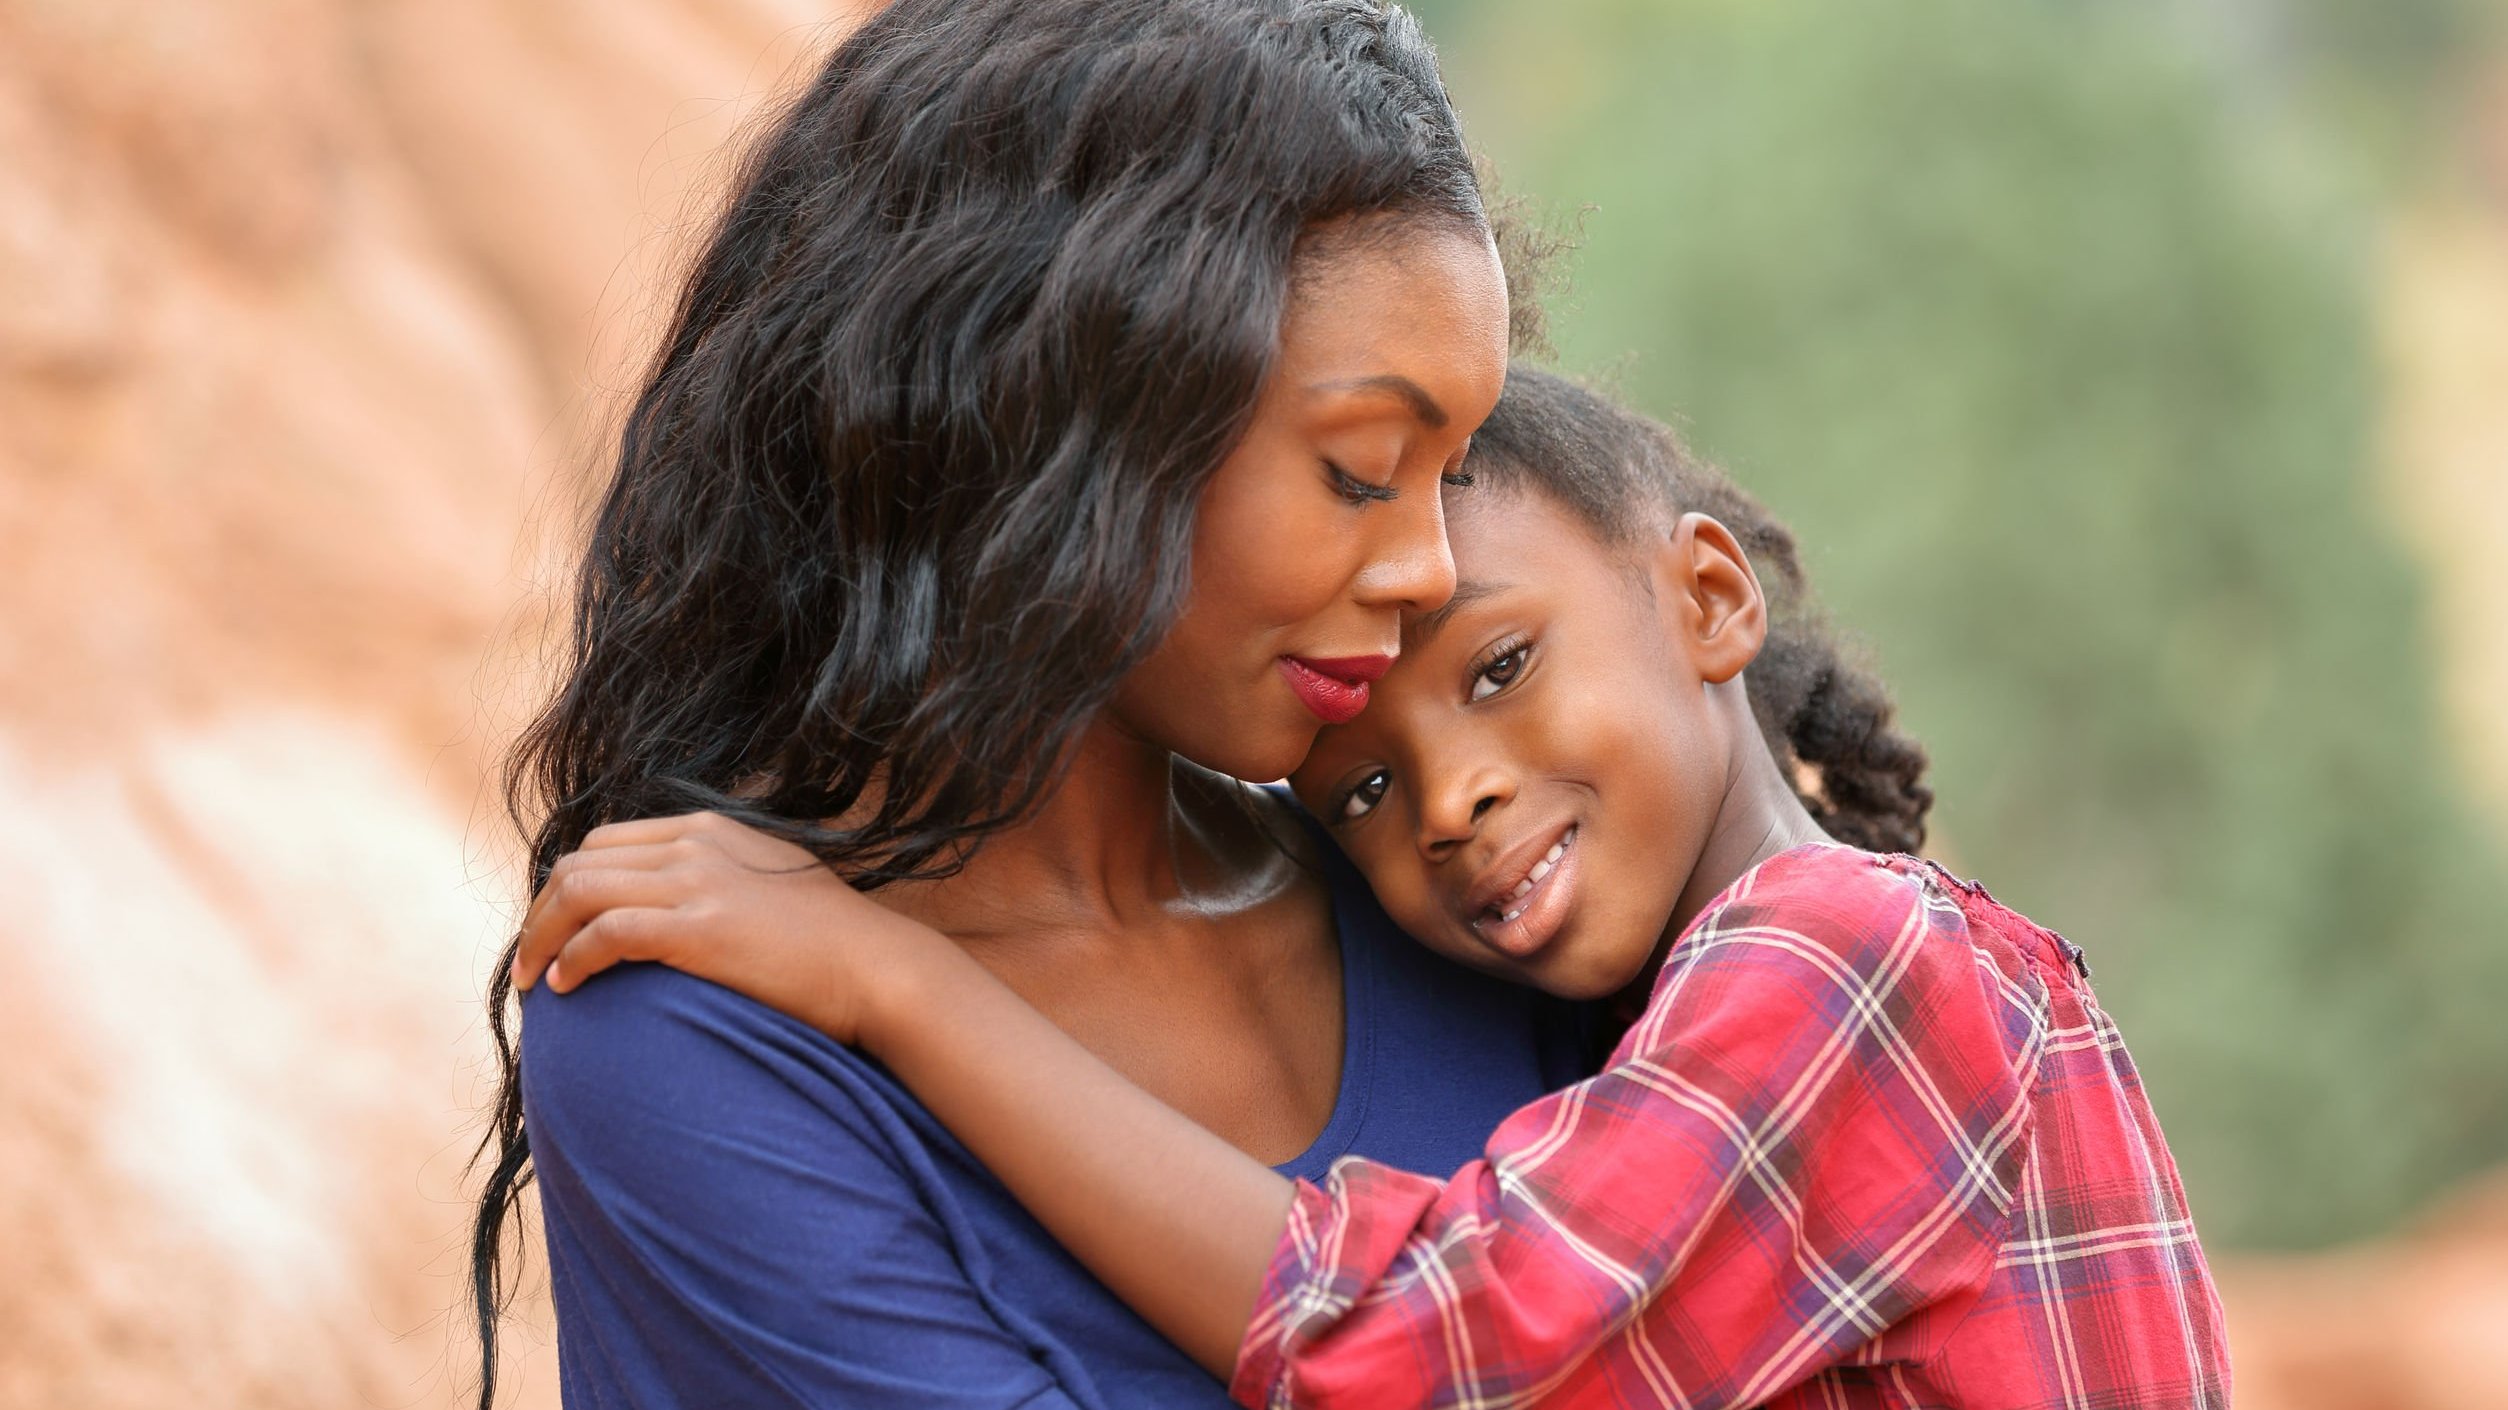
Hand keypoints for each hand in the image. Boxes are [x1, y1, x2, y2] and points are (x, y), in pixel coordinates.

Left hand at [510, 810, 931, 1046]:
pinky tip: (568, 986)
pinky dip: (575, 957)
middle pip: (580, 862)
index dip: (564, 886)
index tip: (553, 930)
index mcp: (709, 829)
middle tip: (529, 962)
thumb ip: (721, 877)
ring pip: (581, 890)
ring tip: (534, 980)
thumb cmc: (829, 941)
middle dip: (540, 911)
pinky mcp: (702, 929)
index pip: (606, 842)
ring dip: (541, 936)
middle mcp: (696, 845)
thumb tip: (679, 908)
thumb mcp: (770, 881)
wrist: (876, 968)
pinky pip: (608, 933)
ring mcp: (699, 883)